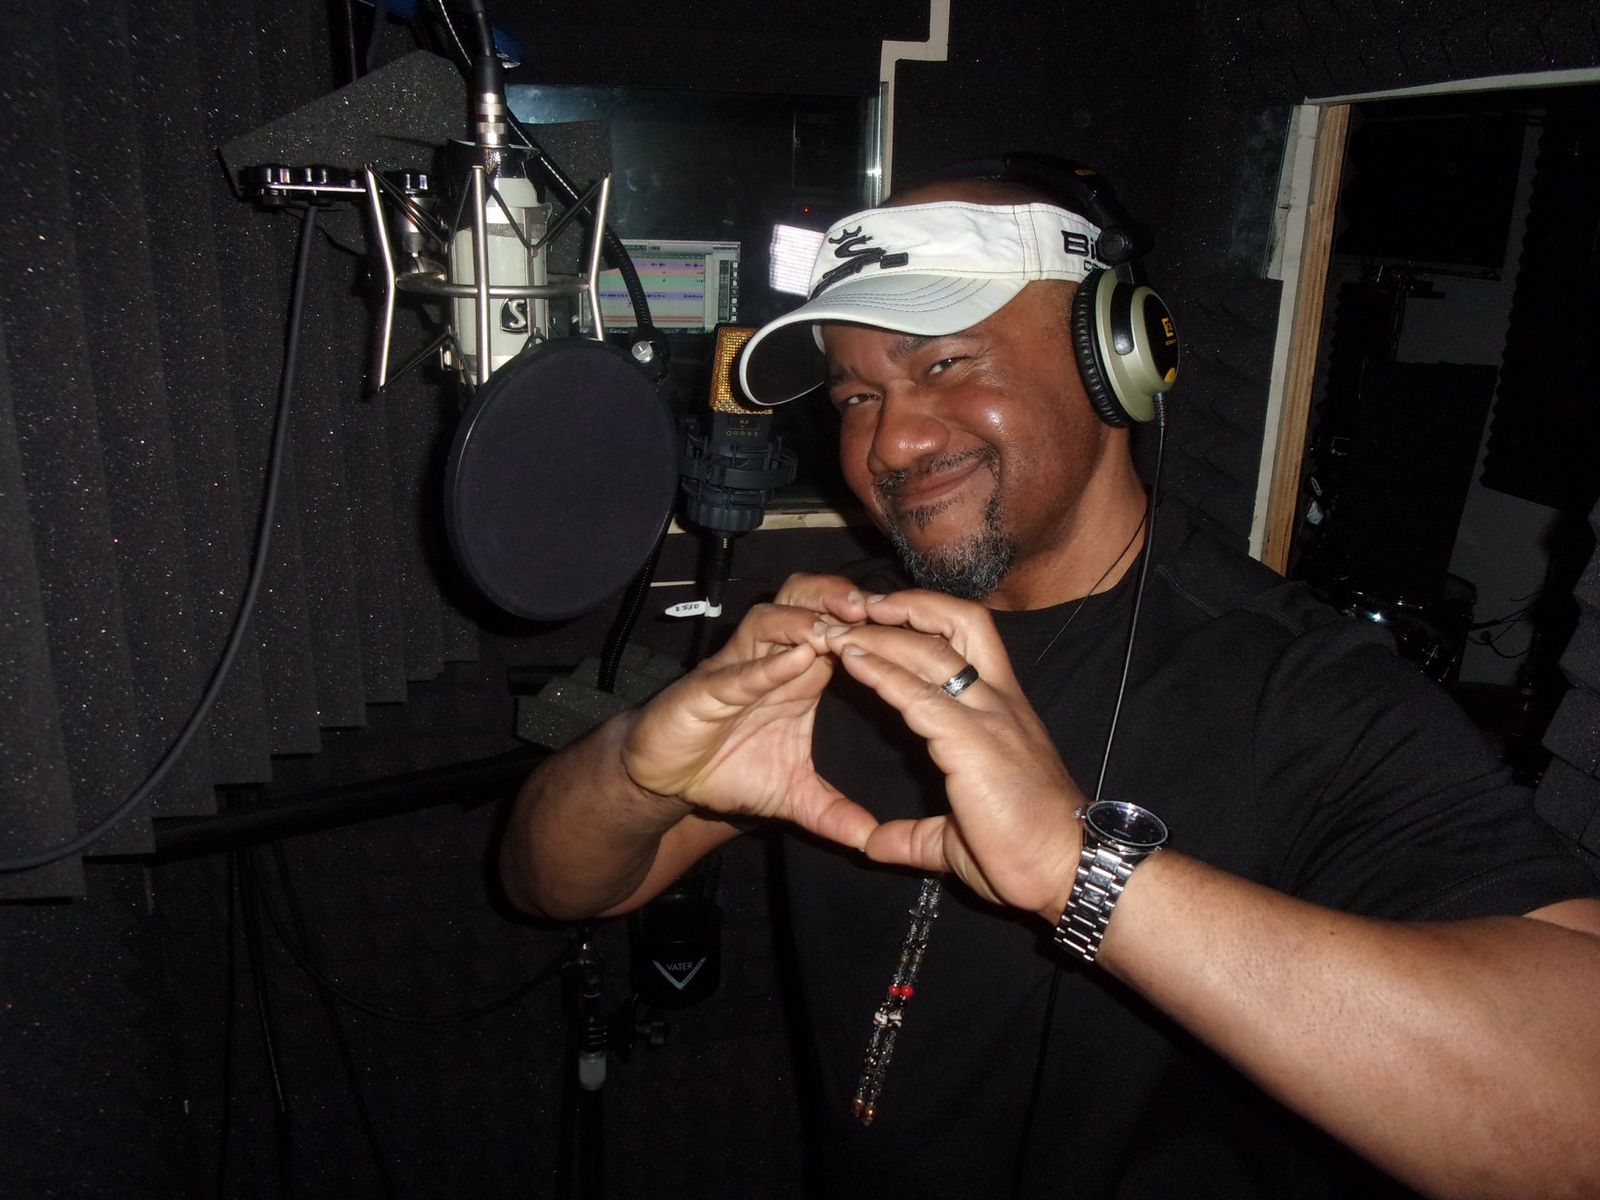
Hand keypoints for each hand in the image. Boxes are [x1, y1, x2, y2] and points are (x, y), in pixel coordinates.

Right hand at [618, 576, 879, 852]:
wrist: (664, 779)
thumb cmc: (726, 769)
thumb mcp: (791, 795)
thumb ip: (831, 812)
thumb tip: (871, 841)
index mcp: (800, 677)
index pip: (839, 631)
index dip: (871, 625)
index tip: (909, 632)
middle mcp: (770, 661)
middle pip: (806, 601)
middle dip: (838, 597)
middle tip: (878, 608)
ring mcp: (737, 668)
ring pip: (772, 619)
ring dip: (807, 619)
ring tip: (843, 626)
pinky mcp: (705, 688)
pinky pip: (738, 669)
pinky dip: (769, 664)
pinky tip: (798, 659)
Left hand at [820, 590, 1085, 921]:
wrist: (1068, 873)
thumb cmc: (1024, 853)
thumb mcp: (957, 838)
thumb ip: (914, 835)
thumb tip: (875, 844)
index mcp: (1002, 713)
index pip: (967, 640)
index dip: (922, 620)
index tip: (878, 618)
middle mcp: (1000, 702)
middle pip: (959, 621)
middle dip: (907, 604)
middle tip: (857, 606)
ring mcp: (989, 718)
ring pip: (932, 649)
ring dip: (880, 634)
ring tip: (837, 628)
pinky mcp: (973, 743)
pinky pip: (920, 695)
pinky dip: (882, 673)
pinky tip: (852, 662)